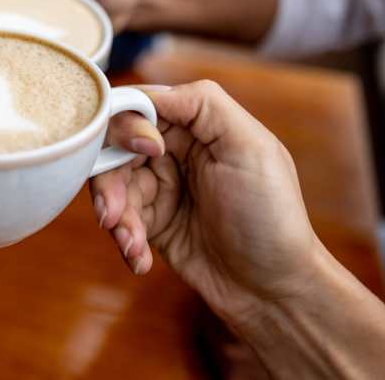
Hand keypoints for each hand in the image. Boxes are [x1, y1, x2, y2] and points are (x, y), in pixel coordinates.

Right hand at [90, 81, 321, 320]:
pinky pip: (120, 221)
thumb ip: (205, 105)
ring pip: (111, 186)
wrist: (274, 291)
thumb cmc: (272, 219)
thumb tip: (150, 92)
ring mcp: (163, 189)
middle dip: (109, 180)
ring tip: (132, 243)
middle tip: (113, 213)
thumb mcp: (252, 149)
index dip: (127, 124)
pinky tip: (141, 258)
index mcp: (198, 126)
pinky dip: (125, 239)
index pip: (141, 106)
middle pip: (115, 147)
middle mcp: (175, 152)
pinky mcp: (153, 224)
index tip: (145, 154)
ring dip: (115, 215)